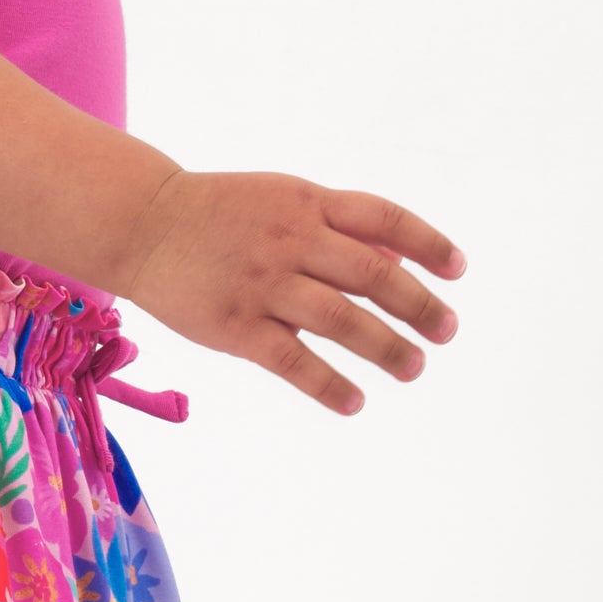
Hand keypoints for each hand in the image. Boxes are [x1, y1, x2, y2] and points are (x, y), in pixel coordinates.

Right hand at [119, 169, 465, 415]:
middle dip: (419, 305)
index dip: (428, 244)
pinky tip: (354, 402)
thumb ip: (335, 224)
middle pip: (373, 274)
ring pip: (341, 319)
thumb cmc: (217, 214)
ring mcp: (264, 286)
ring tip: (414, 368)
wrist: (145, 225)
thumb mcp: (280, 199)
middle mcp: (292, 242)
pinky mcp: (235, 327)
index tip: (457, 271)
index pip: (385, 220)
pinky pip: (292, 361)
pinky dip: (329, 384)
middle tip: (447, 331)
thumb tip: (398, 259)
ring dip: (385, 347)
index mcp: (308, 205)